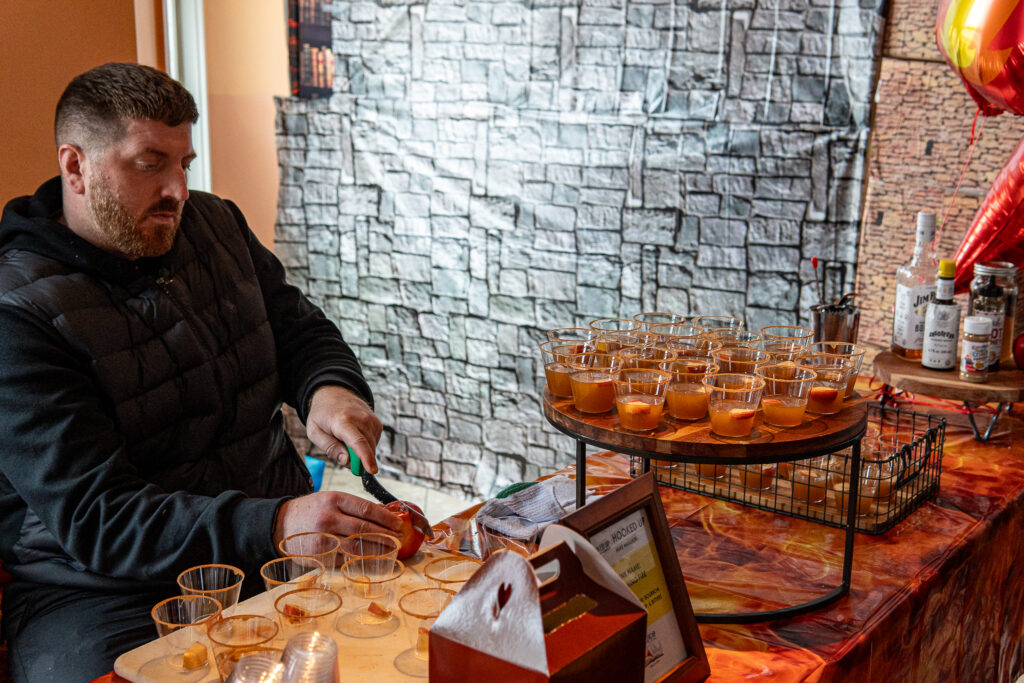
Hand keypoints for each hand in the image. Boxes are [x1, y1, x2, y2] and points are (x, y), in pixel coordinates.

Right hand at [273, 492, 402, 547]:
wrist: (279, 524)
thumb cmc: (311, 510)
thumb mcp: (329, 499)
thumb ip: (353, 507)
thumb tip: (383, 513)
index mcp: (333, 500)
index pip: (366, 509)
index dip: (386, 517)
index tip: (398, 522)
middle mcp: (329, 518)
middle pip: (365, 528)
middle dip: (386, 535)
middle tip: (399, 538)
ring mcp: (323, 538)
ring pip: (357, 546)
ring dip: (378, 549)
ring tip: (391, 549)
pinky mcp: (320, 556)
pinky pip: (345, 559)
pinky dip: (361, 559)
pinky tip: (372, 559)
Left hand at [306, 385, 381, 472]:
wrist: (334, 394)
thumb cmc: (322, 414)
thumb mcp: (315, 432)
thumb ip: (330, 448)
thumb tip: (346, 461)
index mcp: (343, 421)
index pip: (358, 442)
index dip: (365, 458)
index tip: (372, 470)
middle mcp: (361, 419)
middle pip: (366, 449)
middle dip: (356, 460)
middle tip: (340, 453)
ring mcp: (371, 420)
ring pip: (371, 448)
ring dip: (359, 452)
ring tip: (344, 440)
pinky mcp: (377, 423)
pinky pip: (374, 443)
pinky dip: (365, 446)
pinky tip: (354, 437)